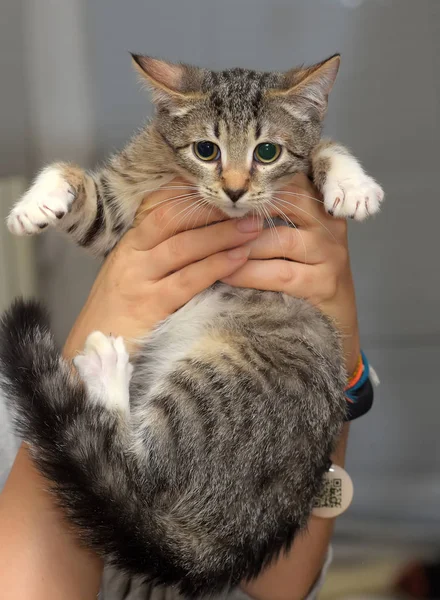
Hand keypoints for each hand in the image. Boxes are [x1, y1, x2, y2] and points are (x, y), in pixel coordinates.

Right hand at [64, 180, 262, 356]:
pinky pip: (188, 280)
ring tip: (253, 228)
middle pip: (173, 219)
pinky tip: (239, 258)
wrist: (93, 348)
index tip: (223, 189)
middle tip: (247, 206)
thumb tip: (202, 232)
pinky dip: (216, 266)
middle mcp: (132, 254)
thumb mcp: (133, 272)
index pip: (160, 205)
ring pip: (183, 246)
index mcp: (130, 242)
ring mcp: (138, 278)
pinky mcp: (149, 305)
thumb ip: (160, 252)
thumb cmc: (119, 311)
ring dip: (222, 235)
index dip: (193, 195)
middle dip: (212, 210)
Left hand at [222, 173, 359, 373]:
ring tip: (211, 251)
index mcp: (319, 204)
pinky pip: (280, 274)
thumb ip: (262, 215)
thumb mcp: (284, 238)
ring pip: (279, 240)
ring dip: (241, 246)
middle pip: (288, 200)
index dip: (251, 184)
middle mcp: (329, 223)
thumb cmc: (297, 273)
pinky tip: (226, 276)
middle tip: (210, 217)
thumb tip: (213, 199)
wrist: (330, 320)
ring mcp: (331, 253)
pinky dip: (249, 274)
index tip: (216, 190)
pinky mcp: (325, 283)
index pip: (286, 179)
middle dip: (245, 210)